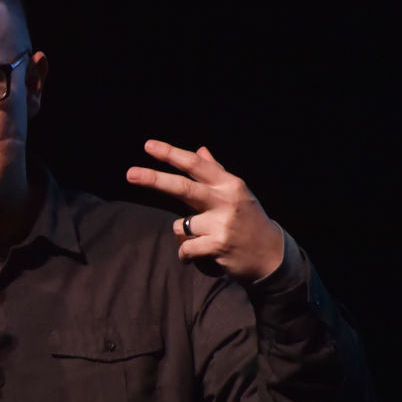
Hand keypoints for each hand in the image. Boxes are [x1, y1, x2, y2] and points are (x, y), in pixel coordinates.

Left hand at [126, 139, 283, 281]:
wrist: (271, 255)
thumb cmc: (248, 220)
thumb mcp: (237, 193)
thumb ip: (216, 172)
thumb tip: (200, 149)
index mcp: (229, 183)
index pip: (196, 164)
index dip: (171, 154)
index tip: (148, 146)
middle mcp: (226, 200)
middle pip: (183, 187)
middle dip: (154, 180)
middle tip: (130, 174)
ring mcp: (221, 223)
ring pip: (180, 225)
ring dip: (185, 234)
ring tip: (206, 238)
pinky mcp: (217, 245)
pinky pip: (185, 247)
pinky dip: (186, 254)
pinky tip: (201, 255)